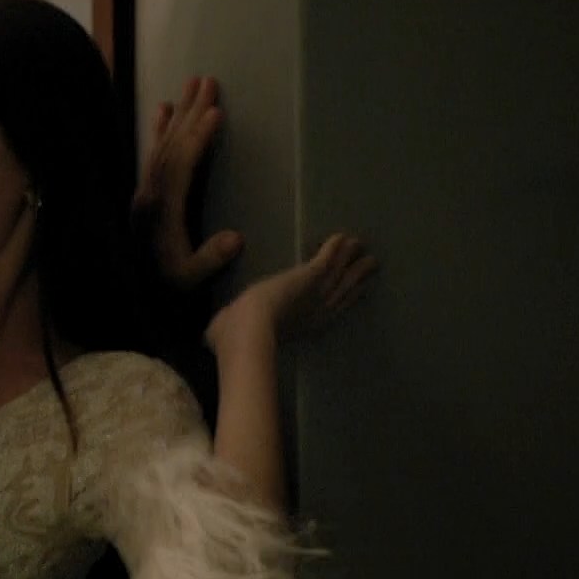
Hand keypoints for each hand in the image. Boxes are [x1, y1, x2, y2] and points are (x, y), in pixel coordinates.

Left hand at [137, 76, 241, 288]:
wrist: (129, 289)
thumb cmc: (164, 284)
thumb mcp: (188, 278)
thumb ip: (209, 258)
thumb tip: (236, 238)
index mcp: (163, 209)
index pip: (182, 166)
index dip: (198, 139)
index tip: (216, 113)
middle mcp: (151, 192)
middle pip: (172, 144)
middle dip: (191, 112)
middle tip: (207, 81)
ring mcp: (146, 188)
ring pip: (163, 142)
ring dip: (180, 113)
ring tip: (193, 83)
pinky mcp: (145, 189)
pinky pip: (154, 151)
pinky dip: (161, 127)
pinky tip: (162, 108)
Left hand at [206, 233, 376, 353]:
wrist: (247, 333)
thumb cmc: (234, 342)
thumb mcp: (229, 336)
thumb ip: (223, 334)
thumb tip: (207, 338)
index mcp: (300, 327)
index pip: (327, 311)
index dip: (343, 300)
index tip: (356, 292)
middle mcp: (315, 312)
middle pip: (343, 291)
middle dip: (356, 277)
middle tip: (371, 263)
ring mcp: (315, 293)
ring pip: (340, 273)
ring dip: (351, 258)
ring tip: (362, 246)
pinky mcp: (308, 276)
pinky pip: (326, 258)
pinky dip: (336, 248)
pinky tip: (344, 236)